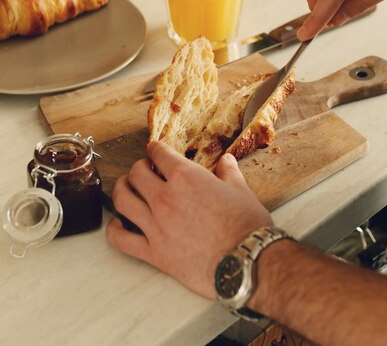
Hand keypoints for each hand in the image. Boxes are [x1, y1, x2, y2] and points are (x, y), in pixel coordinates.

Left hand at [106, 142, 271, 298]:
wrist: (246, 262)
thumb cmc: (246, 225)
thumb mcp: (240, 190)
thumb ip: (229, 172)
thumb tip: (226, 161)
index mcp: (186, 177)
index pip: (158, 153)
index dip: (154, 148)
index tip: (154, 150)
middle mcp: (165, 197)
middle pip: (135, 173)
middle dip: (139, 167)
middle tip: (144, 170)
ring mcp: (156, 225)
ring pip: (122, 200)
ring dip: (121, 189)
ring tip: (126, 188)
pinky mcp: (154, 252)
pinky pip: (121, 239)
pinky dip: (114, 229)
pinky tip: (119, 224)